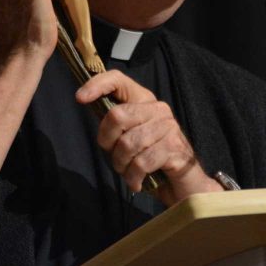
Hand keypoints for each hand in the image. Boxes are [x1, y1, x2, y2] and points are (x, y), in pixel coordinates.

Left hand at [75, 71, 222, 205]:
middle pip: (117, 116)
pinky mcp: (175, 147)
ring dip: (121, 165)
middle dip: (108, 143)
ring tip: (127, 172)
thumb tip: (86, 103)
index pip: (118, 80)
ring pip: (128, 143)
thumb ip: (113, 124)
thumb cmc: (151, 161)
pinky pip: (142, 162)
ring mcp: (169, 127)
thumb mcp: (128, 138)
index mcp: (144, 101)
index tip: (80, 98)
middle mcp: (158, 109)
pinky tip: (136, 182)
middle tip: (114, 158)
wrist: (185, 186)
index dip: (97, 84)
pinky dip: (133, 177)